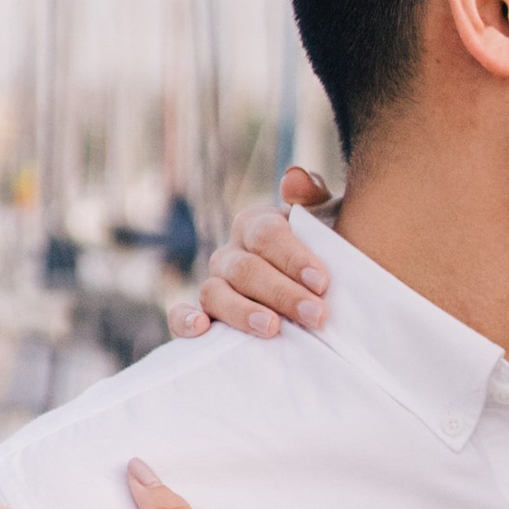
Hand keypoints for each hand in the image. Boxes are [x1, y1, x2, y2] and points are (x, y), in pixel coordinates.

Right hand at [167, 167, 334, 340]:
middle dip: (282, 293)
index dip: (293, 257)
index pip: (267, 235)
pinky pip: (180, 316)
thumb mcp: (329, 222)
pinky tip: (201, 329)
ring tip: (273, 328)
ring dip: (242, 312)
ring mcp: (215, 284)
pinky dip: (184, 320)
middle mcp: (230, 253)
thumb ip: (312, 197)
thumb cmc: (327, 254)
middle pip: (245, 269)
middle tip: (316, 315)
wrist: (324, 292)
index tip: (321, 282)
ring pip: (214, 293)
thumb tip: (293, 178)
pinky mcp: (206, 315)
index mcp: (257, 225)